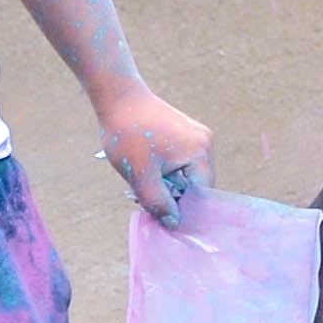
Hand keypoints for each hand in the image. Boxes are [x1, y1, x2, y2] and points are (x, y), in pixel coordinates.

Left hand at [92, 81, 213, 222]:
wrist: (118, 98)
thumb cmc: (128, 135)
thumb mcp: (141, 176)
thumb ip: (158, 203)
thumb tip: (174, 224)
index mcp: (200, 152)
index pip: (200, 194)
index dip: (181, 209)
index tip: (158, 217)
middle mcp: (204, 143)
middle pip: (193, 185)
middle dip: (169, 196)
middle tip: (139, 198)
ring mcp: (195, 136)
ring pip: (183, 175)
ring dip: (162, 184)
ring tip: (136, 184)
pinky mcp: (182, 133)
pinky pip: (178, 162)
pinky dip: (162, 171)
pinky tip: (141, 171)